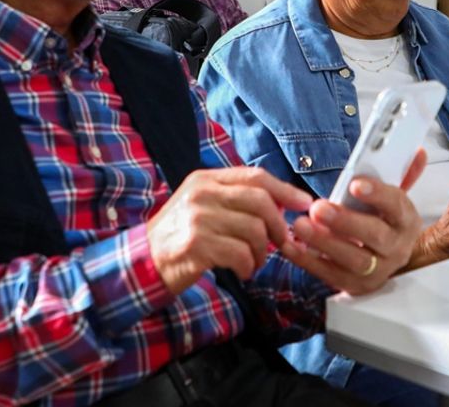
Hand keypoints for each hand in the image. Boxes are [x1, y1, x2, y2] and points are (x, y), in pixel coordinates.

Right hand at [147, 167, 314, 293]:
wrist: (142, 262)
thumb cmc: (179, 236)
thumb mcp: (202, 206)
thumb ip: (234, 199)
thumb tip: (281, 205)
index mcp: (205, 179)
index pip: (255, 177)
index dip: (285, 190)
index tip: (305, 204)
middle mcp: (202, 194)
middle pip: (260, 201)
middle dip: (279, 225)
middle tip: (282, 243)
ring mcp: (198, 218)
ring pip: (254, 230)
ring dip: (263, 252)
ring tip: (255, 261)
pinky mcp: (196, 245)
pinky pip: (241, 253)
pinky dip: (250, 266)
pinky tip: (244, 271)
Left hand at [281, 151, 424, 294]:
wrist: (386, 258)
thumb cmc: (384, 222)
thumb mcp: (393, 198)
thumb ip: (401, 173)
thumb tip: (417, 152)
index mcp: (406, 220)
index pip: (396, 205)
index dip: (377, 194)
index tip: (354, 184)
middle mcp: (397, 247)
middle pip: (375, 236)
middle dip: (345, 221)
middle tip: (318, 208)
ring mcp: (378, 270)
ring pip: (354, 260)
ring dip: (324, 243)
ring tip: (300, 226)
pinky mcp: (356, 286)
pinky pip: (331, 276)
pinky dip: (309, 262)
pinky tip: (291, 246)